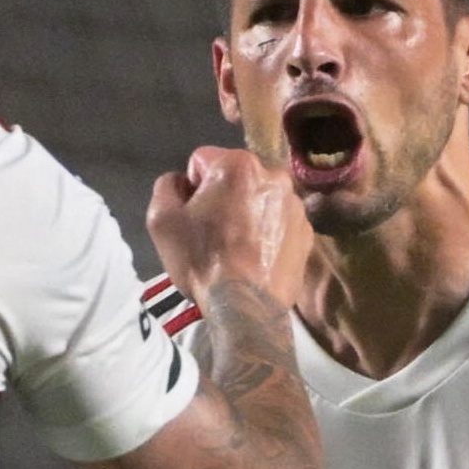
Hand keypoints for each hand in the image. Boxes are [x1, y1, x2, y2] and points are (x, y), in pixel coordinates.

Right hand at [147, 147, 310, 312]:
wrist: (247, 308)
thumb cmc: (201, 261)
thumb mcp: (161, 221)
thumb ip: (167, 186)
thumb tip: (182, 182)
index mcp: (238, 164)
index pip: (202, 160)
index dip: (191, 189)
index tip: (193, 217)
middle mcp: (274, 175)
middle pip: (234, 178)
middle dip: (221, 197)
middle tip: (213, 234)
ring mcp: (295, 204)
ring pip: (258, 199)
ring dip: (246, 214)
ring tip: (235, 249)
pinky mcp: (307, 232)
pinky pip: (278, 221)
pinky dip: (266, 233)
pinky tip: (255, 258)